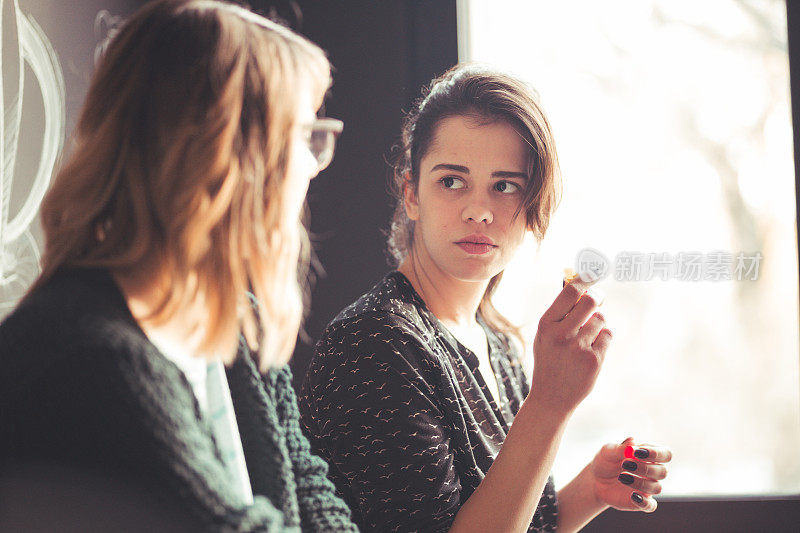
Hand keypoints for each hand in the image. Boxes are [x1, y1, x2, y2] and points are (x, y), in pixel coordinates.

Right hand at [529, 282, 611, 414]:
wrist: (551, 397)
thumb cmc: (549, 360)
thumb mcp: (545, 336)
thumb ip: (560, 313)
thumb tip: (582, 286)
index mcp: (546, 325)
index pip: (570, 293)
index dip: (584, 280)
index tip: (593, 273)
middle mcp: (561, 334)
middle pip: (590, 301)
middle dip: (597, 297)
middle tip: (598, 298)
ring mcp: (579, 348)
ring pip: (600, 320)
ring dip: (597, 324)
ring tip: (586, 337)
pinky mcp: (594, 360)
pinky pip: (607, 336)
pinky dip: (602, 339)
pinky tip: (590, 351)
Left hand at [590, 437, 672, 511]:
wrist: (596, 479)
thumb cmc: (606, 461)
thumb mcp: (609, 452)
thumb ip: (621, 447)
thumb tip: (632, 440)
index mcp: (648, 455)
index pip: (665, 454)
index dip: (656, 453)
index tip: (638, 452)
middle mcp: (652, 472)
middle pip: (663, 472)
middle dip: (645, 468)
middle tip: (625, 464)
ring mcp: (647, 488)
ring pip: (656, 488)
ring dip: (640, 482)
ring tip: (621, 477)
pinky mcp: (640, 502)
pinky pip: (651, 506)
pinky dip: (644, 502)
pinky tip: (633, 496)